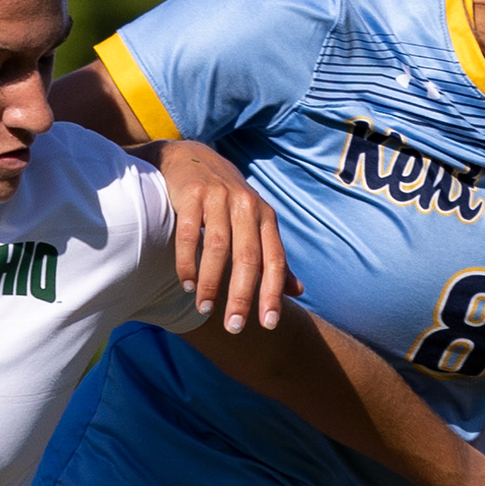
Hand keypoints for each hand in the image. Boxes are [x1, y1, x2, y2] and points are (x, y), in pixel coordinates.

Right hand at [155, 139, 283, 333]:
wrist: (191, 158)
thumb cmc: (226, 200)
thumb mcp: (254, 224)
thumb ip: (272, 257)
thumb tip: (298, 292)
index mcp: (266, 217)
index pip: (274, 260)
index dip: (272, 293)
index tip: (267, 324)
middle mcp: (246, 206)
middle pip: (247, 258)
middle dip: (241, 296)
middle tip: (233, 327)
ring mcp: (218, 197)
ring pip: (218, 247)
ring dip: (211, 283)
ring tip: (205, 309)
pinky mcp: (192, 194)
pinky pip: (190, 234)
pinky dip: (188, 262)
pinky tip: (186, 284)